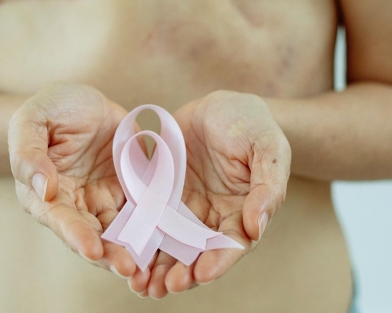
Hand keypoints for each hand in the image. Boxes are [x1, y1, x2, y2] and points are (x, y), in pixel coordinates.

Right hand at [8, 82, 136, 278]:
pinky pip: (143, 212)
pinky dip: (154, 228)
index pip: (60, 219)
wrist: (83, 99)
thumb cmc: (50, 109)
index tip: (92, 250)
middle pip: (92, 235)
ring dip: (133, 250)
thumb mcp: (32, 121)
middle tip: (128, 268)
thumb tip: (43, 188)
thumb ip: (28, 154)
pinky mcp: (130, 191)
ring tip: (149, 266)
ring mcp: (104, 199)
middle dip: (109, 254)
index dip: (76, 235)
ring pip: (119, 232)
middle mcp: (75, 204)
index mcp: (44, 193)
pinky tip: (168, 240)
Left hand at [129, 91, 289, 297]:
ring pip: (169, 245)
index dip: (218, 261)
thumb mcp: (268, 148)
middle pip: (197, 254)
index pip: (231, 244)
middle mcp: (212, 218)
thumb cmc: (252, 125)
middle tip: (164, 287)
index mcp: (242, 212)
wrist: (220, 104)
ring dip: (155, 267)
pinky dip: (136, 239)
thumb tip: (256, 227)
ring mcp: (184, 209)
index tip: (203, 274)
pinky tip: (123, 254)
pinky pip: (146, 220)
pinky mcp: (160, 195)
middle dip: (182, 273)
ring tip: (139, 285)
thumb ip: (267, 187)